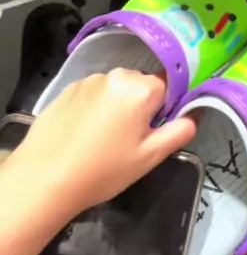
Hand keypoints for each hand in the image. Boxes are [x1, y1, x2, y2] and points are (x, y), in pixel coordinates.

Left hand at [10, 69, 196, 218]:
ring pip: (115, 89)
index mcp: (140, 89)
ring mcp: (88, 81)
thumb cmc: (103, 170)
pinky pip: (93, 94)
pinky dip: (95, 108)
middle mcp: (115, 76)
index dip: (165, 107)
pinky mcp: (67, 90)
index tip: (155, 129)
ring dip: (116, 106)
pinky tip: (84, 134)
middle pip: (140, 85)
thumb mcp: (149, 157)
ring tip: (103, 139)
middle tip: (129, 140)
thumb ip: (178, 132)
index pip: (168, 85)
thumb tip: (194, 117)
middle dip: (140, 106)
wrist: (44, 178)